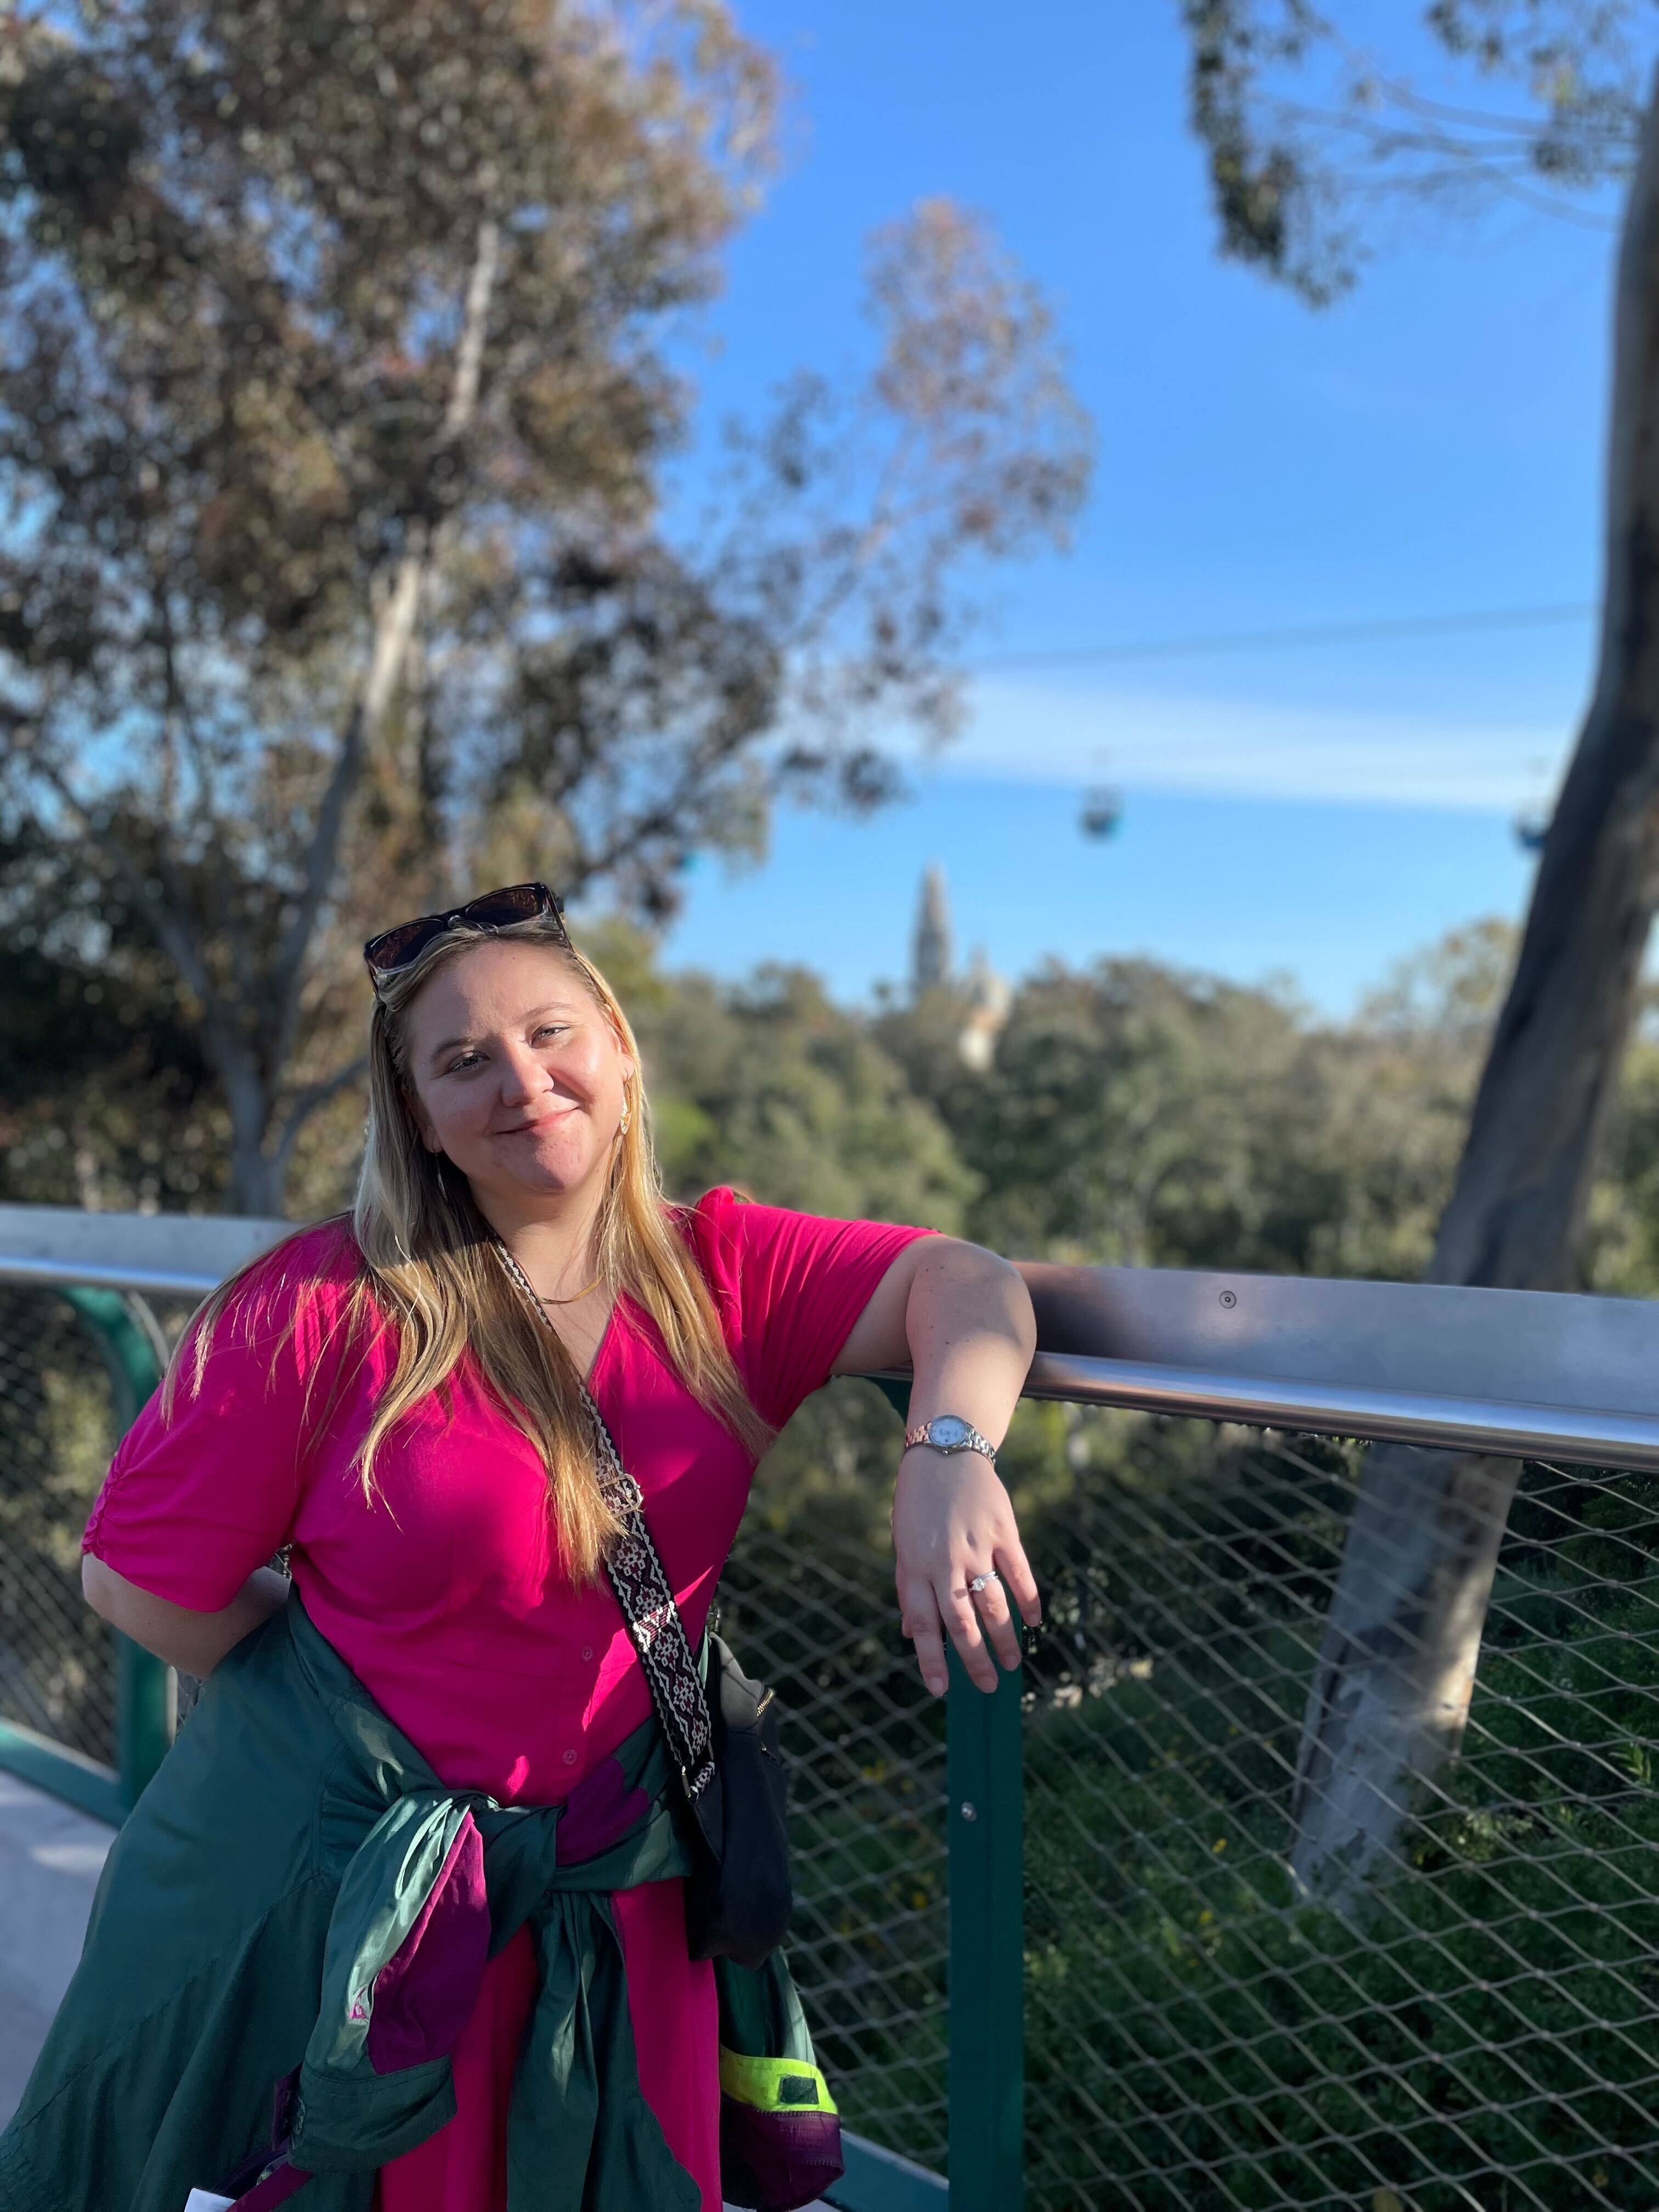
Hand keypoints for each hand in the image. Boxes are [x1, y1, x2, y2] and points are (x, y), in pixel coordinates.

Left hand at [891, 1448, 1040, 1696]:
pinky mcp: (1003, 1532)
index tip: (939, 1691)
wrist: (944, 1452)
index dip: (930, 1660)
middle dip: (974, 1661)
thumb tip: (911, 1633)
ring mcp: (976, 1546)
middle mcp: (945, 1561)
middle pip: (962, 1622)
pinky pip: (1020, 1574)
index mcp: (915, 1567)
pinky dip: (1029, 1601)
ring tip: (1011, 1664)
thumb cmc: (919, 1504)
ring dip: (1005, 1639)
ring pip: (994, 1604)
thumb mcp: (904, 1545)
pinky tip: (1034, 1621)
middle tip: (987, 1686)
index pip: (922, 1624)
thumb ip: (909, 1588)